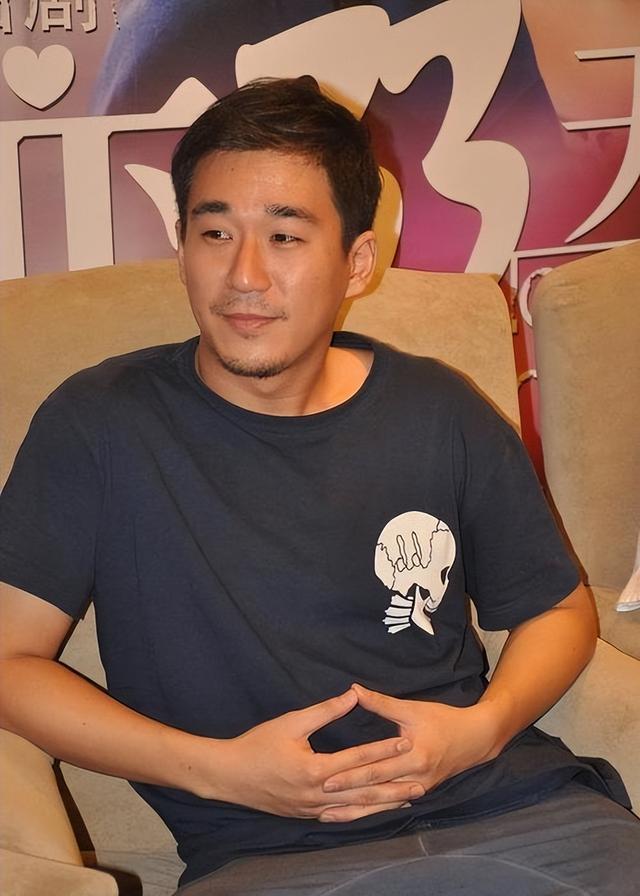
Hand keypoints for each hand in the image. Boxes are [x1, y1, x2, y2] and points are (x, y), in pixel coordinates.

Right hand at [204, 689, 420, 819]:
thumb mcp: (291, 722)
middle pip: (364, 790)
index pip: (358, 759)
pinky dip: (361, 815)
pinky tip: (375, 812)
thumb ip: (325, 711)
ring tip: (407, 799)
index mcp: (316, 770)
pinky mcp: (306, 815)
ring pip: (356, 809)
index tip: (406, 740)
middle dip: (393, 784)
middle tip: (421, 781)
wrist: (229, 776)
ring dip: (383, 804)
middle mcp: (318, 795)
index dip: (383, 748)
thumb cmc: (258, 745)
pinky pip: (340, 817)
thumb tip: (353, 694)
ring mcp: (312, 809)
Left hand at [320, 684, 501, 821]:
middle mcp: (416, 778)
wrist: (475, 738)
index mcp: (415, 756)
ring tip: (328, 815)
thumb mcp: (412, 709)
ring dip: (356, 811)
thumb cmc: (443, 719)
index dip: (350, 774)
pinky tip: (354, 815)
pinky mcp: (419, 793)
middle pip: (376, 790)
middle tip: (319, 797)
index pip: (376, 769)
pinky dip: (372, 811)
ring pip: (382, 804)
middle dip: (347, 795)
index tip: (325, 778)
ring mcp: (419, 789)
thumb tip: (353, 690)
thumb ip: (381, 703)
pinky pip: (391, 806)